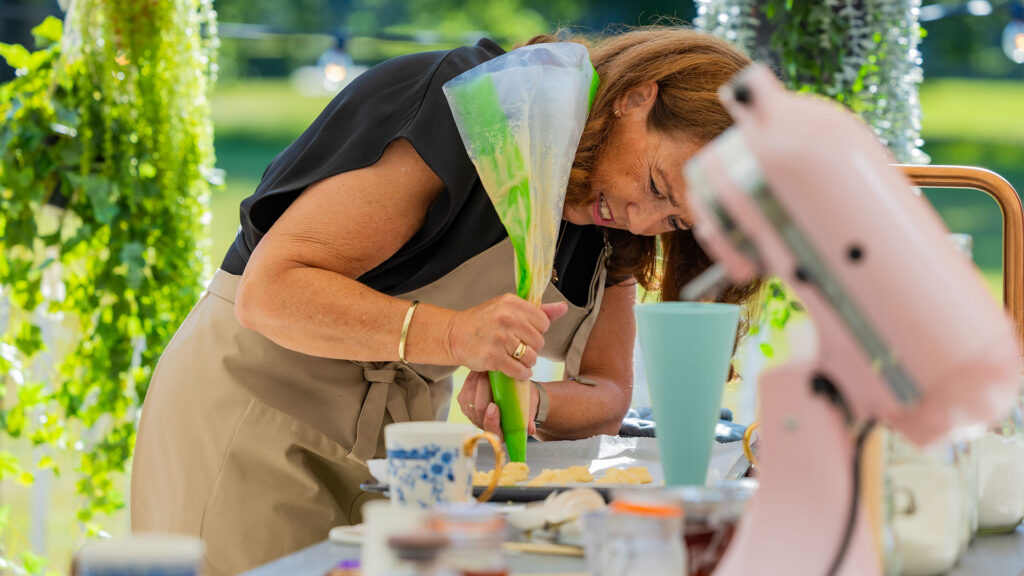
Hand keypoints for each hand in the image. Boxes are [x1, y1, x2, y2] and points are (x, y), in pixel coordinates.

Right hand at [448, 294, 566, 379]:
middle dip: (532, 348)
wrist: (454, 334)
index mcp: (512, 303)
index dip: (537, 331)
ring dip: (527, 363)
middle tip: (519, 349)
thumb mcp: (508, 309)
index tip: (525, 334)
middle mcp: (506, 318)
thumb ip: (538, 310)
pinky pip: (519, 370)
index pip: (543, 322)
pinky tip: (517, 371)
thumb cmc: (484, 321)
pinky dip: (521, 374)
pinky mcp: (492, 357)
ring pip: (531, 357)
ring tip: (517, 359)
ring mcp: (499, 338)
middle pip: (539, 341)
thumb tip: (563, 308)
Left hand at [458, 370, 538, 438]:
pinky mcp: (465, 400)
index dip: (491, 419)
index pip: (491, 430)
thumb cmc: (523, 405)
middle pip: (477, 409)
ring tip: (487, 369)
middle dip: (483, 391)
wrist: (515, 397)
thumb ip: (527, 420)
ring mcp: (471, 412)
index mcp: (498, 433)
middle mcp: (482, 424)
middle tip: (491, 376)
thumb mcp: (528, 411)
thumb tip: (531, 429)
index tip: (494, 406)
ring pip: (469, 397)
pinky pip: (466, 388)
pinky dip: (473, 378)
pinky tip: (481, 368)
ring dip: (478, 381)